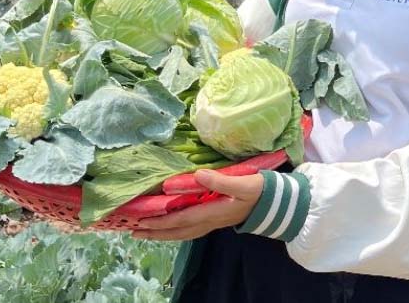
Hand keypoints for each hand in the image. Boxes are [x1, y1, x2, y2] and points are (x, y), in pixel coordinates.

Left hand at [131, 170, 263, 240]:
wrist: (275, 202)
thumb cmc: (259, 190)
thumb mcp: (243, 183)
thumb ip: (220, 180)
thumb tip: (197, 175)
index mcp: (213, 212)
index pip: (182, 219)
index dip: (161, 221)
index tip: (142, 221)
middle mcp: (210, 220)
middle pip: (178, 231)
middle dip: (156, 232)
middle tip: (133, 232)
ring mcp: (212, 222)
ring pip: (183, 233)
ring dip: (163, 234)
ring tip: (145, 233)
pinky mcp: (215, 219)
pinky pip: (190, 229)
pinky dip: (176, 230)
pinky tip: (170, 228)